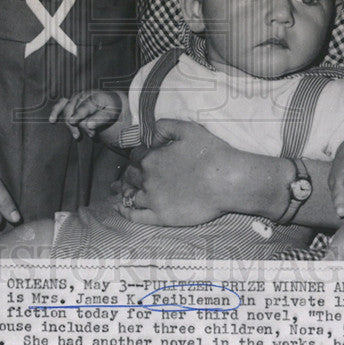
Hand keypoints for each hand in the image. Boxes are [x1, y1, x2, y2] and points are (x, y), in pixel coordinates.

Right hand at [49, 91, 121, 139]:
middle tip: (90, 135)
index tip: (73, 122)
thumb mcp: (111, 114)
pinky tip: (52, 120)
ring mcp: (76, 98)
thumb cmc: (111, 109)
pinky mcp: (71, 101)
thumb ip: (101, 119)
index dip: (79, 114)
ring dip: (69, 122)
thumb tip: (89, 125)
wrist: (111, 102)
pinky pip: (60, 104)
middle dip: (79, 124)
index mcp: (95, 96)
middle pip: (75, 109)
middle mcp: (83, 95)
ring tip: (76, 135)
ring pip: (67, 109)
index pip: (85, 106)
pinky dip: (55, 111)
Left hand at [115, 119, 235, 225]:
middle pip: (130, 175)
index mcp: (151, 158)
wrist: (226, 180)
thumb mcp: (186, 129)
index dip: (137, 155)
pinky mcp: (161, 217)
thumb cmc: (210, 152)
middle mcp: (147, 179)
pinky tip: (120, 207)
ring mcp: (153, 200)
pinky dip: (124, 211)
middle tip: (125, 174)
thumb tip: (148, 133)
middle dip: (127, 173)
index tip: (140, 157)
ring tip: (117, 190)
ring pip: (130, 194)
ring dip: (123, 190)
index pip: (135, 156)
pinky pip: (135, 215)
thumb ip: (163, 127)